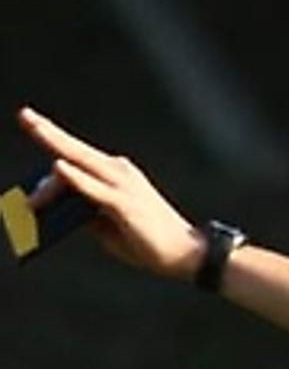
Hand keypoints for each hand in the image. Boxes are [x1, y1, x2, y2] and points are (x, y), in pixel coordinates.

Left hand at [16, 107, 202, 280]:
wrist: (183, 253)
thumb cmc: (144, 239)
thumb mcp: (105, 224)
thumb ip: (81, 208)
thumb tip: (52, 203)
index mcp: (116, 174)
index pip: (78, 155)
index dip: (54, 137)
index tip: (31, 120)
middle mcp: (120, 172)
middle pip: (76, 150)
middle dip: (48, 132)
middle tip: (24, 115)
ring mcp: (123, 186)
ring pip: (81, 165)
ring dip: (52, 164)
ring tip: (30, 160)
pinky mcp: (125, 204)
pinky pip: (94, 189)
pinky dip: (75, 178)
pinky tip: (59, 167)